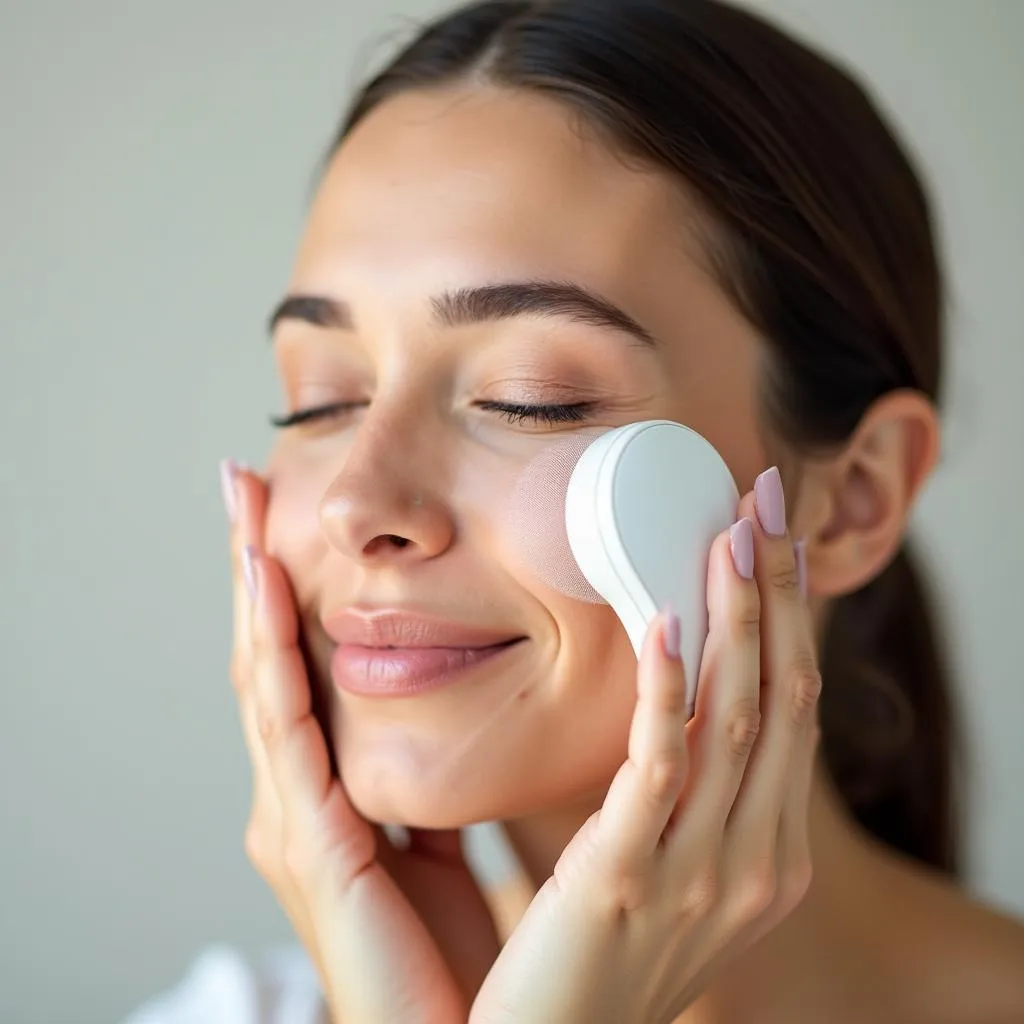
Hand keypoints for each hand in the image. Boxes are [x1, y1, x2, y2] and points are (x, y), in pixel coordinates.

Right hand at [221, 460, 501, 1022]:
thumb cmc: (451, 952)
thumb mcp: (441, 844)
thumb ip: (428, 784)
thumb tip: (445, 729)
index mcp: (327, 795)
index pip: (298, 670)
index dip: (283, 594)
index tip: (277, 519)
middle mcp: (295, 799)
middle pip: (267, 660)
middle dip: (251, 571)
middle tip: (244, 485)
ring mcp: (292, 820)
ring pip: (265, 681)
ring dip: (251, 593)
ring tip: (244, 512)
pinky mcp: (310, 844)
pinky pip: (289, 730)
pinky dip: (274, 654)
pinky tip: (267, 590)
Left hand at [469, 468, 820, 1023]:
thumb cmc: (600, 957)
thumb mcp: (670, 871)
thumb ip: (685, 799)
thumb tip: (675, 705)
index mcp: (768, 858)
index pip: (794, 715)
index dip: (789, 622)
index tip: (774, 544)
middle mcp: (755, 863)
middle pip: (784, 699)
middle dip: (777, 594)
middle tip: (764, 504)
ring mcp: (702, 875)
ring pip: (739, 718)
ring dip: (737, 617)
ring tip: (729, 533)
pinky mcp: (627, 877)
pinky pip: (661, 764)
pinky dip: (667, 687)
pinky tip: (662, 621)